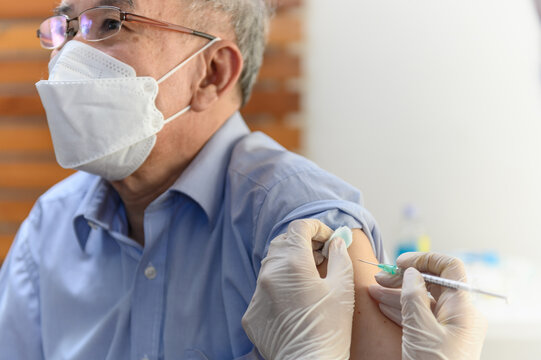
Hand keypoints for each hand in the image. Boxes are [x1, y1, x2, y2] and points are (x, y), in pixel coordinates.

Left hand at [242, 219, 353, 359]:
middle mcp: (269, 273)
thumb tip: (335, 242)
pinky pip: (263, 289)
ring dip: (289, 263)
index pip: (299, 227)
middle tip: (322, 255)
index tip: (329, 238)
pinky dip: (279, 286)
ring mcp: (257, 293)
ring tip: (309, 276)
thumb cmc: (330, 328)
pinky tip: (295, 299)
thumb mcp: (342, 288)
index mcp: (293, 262)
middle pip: (283, 242)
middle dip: (302, 243)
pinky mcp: (251, 312)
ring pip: (271, 265)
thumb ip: (339, 257)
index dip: (317, 228)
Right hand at [368, 252, 486, 359]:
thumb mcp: (421, 329)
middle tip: (379, 277)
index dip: (424, 260)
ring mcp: (447, 328)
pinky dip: (399, 308)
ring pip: (421, 301)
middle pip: (431, 284)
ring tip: (373, 289)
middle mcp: (458, 315)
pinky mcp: (436, 340)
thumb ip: (414, 296)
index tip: (400, 263)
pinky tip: (381, 304)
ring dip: (397, 293)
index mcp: (463, 308)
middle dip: (404, 278)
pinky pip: (418, 316)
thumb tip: (412, 273)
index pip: (449, 268)